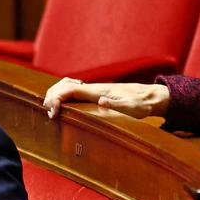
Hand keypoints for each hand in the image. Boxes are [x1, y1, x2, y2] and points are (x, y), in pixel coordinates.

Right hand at [42, 78, 168, 119]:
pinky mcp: (94, 94)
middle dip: (51, 97)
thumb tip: (100, 102)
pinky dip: (62, 94)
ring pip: (66, 86)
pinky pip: (72, 90)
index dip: (56, 98)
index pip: (69, 90)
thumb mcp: (131, 108)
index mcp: (97, 91)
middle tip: (50, 114)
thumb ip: (116, 105)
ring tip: (52, 110)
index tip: (53, 112)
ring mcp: (92, 90)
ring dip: (55, 95)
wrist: (148, 96)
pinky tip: (61, 105)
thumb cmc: (140, 104)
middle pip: (63, 85)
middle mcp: (92, 88)